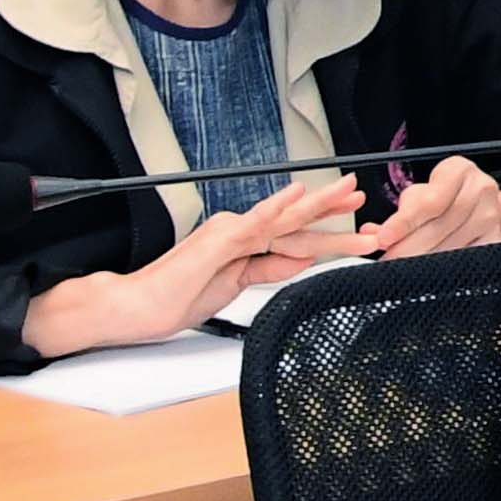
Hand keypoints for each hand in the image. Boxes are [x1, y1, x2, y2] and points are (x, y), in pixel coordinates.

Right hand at [33, 173, 373, 348]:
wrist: (138, 307)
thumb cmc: (178, 296)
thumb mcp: (237, 284)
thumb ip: (269, 268)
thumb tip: (304, 257)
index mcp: (242, 240)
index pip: (294, 233)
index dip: (328, 228)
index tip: (358, 223)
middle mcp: (237, 229)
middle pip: (295, 220)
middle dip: (333, 209)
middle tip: (362, 193)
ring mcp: (227, 233)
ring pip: (283, 220)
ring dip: (320, 210)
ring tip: (348, 196)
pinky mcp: (217, 242)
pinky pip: (253, 224)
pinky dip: (277, 209)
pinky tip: (296, 198)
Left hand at [368, 154, 500, 262]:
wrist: (486, 205)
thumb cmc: (447, 198)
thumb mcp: (424, 192)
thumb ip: (400, 211)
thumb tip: (371, 233)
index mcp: (459, 170)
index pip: (429, 201)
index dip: (403, 223)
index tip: (383, 239)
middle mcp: (481, 190)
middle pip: (439, 227)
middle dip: (407, 248)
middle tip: (386, 262)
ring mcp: (493, 216)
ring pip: (451, 247)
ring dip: (422, 262)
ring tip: (401, 270)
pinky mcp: (499, 239)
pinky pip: (468, 259)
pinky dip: (445, 269)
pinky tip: (428, 274)